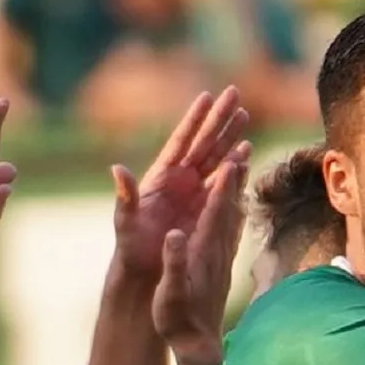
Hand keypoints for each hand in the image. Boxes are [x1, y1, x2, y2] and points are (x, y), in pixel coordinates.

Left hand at [109, 86, 250, 281]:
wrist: (145, 272)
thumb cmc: (131, 248)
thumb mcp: (125, 224)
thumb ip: (125, 198)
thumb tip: (117, 169)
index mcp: (162, 177)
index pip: (181, 142)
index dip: (194, 120)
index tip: (207, 96)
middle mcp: (179, 180)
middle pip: (203, 143)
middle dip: (219, 119)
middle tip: (234, 93)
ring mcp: (192, 193)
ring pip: (215, 159)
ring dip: (230, 139)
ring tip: (244, 117)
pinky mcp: (204, 208)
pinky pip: (222, 183)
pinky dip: (235, 168)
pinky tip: (246, 154)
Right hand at [151, 157, 249, 341]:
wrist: (198, 347)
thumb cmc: (178, 322)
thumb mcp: (169, 295)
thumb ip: (173, 264)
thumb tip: (173, 236)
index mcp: (202, 254)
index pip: (215, 213)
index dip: (223, 186)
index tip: (231, 160)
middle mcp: (217, 252)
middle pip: (230, 206)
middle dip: (236, 175)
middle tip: (244, 144)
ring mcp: (222, 258)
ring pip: (233, 214)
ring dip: (238, 186)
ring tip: (245, 161)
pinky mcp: (222, 265)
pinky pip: (231, 228)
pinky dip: (235, 207)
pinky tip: (238, 199)